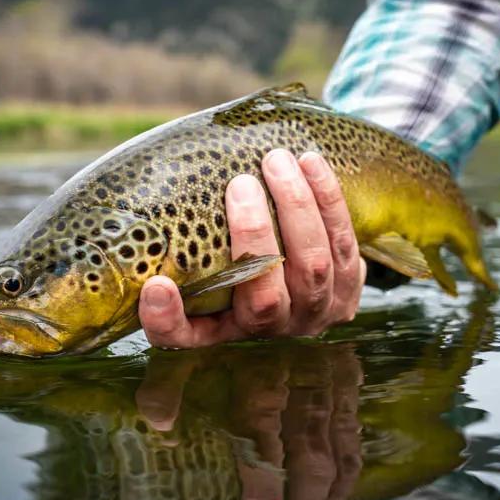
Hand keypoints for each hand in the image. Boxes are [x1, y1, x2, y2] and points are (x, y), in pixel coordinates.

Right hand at [139, 149, 365, 347]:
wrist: (302, 269)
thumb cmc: (237, 262)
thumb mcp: (206, 266)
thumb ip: (181, 252)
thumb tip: (150, 237)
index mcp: (222, 331)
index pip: (185, 338)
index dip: (168, 321)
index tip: (156, 286)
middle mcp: (269, 331)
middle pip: (265, 297)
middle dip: (254, 236)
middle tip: (241, 183)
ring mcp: (314, 313)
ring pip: (313, 265)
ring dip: (298, 207)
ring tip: (278, 161)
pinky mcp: (349, 290)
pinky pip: (345, 244)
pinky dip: (328, 200)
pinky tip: (310, 163)